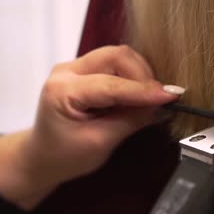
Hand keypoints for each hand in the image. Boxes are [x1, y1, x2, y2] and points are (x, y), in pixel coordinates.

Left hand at [0, 45, 182, 209]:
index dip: (144, 90)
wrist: (42, 157)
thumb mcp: (100, 143)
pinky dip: (133, 77)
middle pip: (116, 56)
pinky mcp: (85, 70)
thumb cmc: (65, 156)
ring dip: (139, 75)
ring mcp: (75, 67)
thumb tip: (162, 107)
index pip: (111, 84)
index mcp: (62, 90)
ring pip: (118, 56)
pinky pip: (116, 64)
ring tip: (148, 100)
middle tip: (159, 99)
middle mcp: (67, 70)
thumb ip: (131, 121)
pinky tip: (138, 96)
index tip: (172, 97)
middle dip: (143, 75)